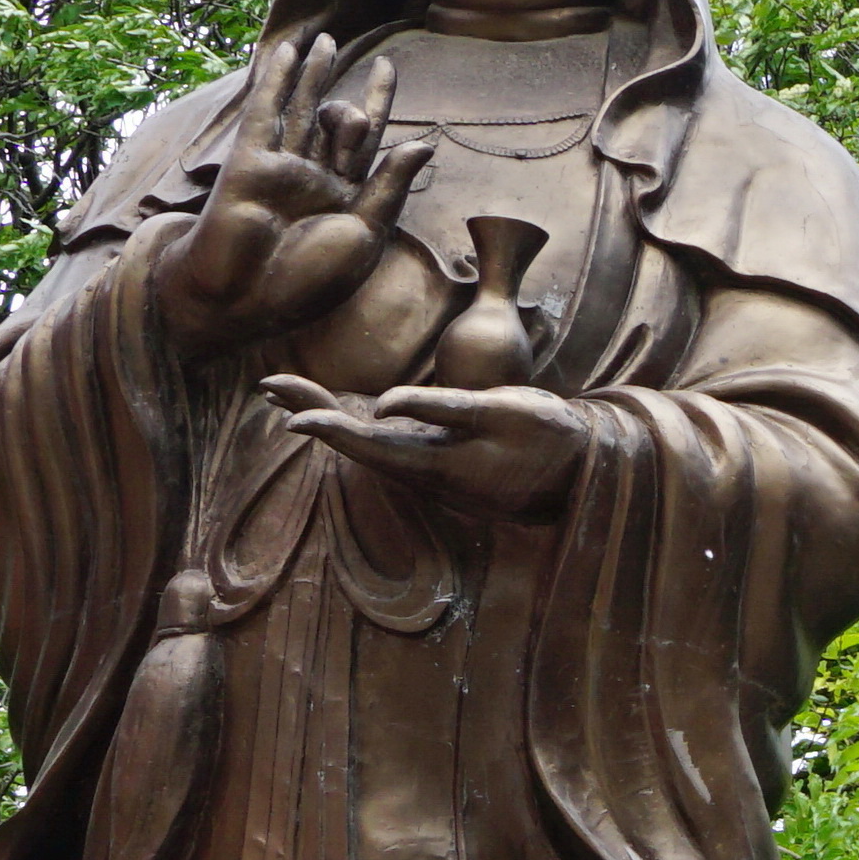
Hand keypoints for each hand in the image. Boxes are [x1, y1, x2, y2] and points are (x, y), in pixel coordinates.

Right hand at [162, 35, 426, 346]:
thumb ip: (390, 186)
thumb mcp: (364, 234)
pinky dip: (276, 81)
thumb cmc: (307, 282)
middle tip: (361, 106)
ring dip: (313, 75)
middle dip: (351, 109)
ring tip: (324, 39)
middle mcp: (314, 179)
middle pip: (337, 126)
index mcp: (346, 199)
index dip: (379, 100)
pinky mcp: (249, 161)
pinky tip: (286, 51)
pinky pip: (265, 113)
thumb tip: (424, 143)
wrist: (245, 301)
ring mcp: (281, 168)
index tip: (388, 66)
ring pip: (302, 112)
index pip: (368, 141)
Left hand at [264, 377, 588, 519]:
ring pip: (369, 442)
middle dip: (315, 413)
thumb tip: (385, 406)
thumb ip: (444, 408)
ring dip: (328, 415)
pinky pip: (390, 441)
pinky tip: (339, 408)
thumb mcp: (505, 412)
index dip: (330, 432)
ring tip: (284, 388)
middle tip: (270, 386)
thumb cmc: (550, 436)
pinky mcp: (444, 458)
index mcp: (439, 465)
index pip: (371, 446)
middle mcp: (427, 473)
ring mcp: (434, 468)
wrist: (588, 472)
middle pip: (358, 443)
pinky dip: (358, 420)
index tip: (292, 420)